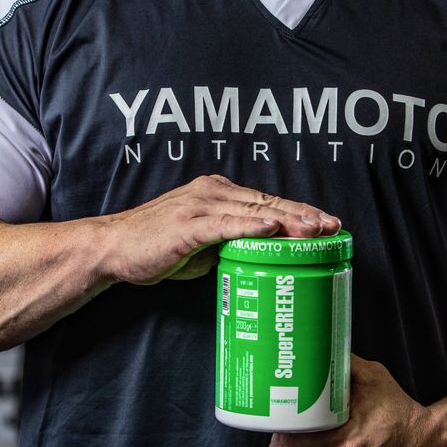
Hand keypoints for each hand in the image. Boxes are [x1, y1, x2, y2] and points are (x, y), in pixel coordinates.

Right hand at [96, 174, 339, 285]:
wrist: (114, 248)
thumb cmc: (157, 246)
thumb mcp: (202, 243)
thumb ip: (230, 243)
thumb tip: (259, 256)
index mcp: (218, 193)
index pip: (267, 201)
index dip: (299, 210)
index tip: (327, 222)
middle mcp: (212, 191)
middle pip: (267, 202)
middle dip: (303, 214)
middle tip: (332, 225)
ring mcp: (200, 205)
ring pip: (253, 211)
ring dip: (287, 220)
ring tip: (313, 229)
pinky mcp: (188, 224)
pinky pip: (226, 224)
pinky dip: (251, 226)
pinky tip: (272, 229)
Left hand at [266, 354, 433, 446]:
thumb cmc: (398, 412)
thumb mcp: (373, 379)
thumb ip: (342, 364)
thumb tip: (315, 347)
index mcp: (345, 444)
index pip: (289, 439)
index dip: (280, 424)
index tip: (283, 412)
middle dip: (278, 441)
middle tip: (285, 426)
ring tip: (292, 442)